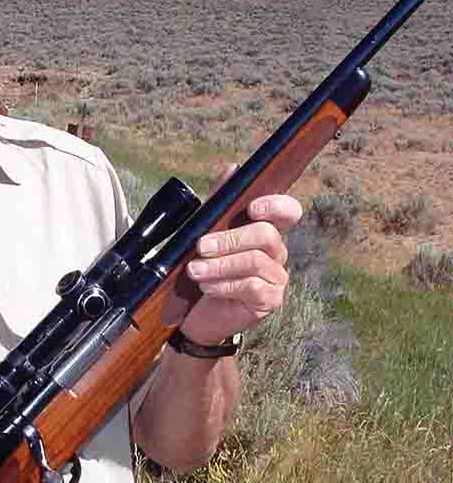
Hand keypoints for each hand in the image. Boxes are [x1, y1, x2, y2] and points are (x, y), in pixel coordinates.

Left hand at [178, 177, 302, 346]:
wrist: (194, 313)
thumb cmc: (203, 268)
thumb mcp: (205, 233)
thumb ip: (219, 204)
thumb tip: (231, 169)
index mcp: (264, 229)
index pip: (288, 211)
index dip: (277, 206)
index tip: (252, 208)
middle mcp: (276, 251)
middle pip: (266, 235)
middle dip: (229, 239)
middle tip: (201, 246)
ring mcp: (276, 276)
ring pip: (256, 262)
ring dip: (220, 264)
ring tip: (195, 269)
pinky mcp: (270, 300)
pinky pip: (252, 287)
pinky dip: (225, 285)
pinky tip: (207, 287)